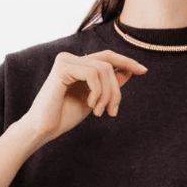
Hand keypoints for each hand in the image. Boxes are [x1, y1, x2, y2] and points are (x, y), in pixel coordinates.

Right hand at [21, 49, 147, 145]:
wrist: (43, 129)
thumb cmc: (64, 116)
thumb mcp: (94, 100)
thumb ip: (108, 85)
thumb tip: (128, 71)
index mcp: (77, 64)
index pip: (107, 56)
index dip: (127, 61)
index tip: (144, 71)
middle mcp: (70, 58)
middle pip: (108, 64)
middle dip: (116, 89)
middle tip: (113, 112)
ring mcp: (65, 61)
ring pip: (103, 69)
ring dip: (107, 94)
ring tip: (100, 112)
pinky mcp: (62, 68)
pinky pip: (92, 74)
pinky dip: (97, 92)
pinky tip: (91, 105)